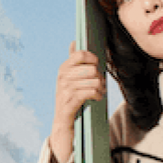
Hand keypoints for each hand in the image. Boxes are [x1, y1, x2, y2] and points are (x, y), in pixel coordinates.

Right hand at [49, 45, 107, 162]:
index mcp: (63, 68)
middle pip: (91, 69)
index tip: (96, 66)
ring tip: (99, 92)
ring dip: (100, 88)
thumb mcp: (69, 77)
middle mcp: (62, 77)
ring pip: (94, 80)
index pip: (81, 54)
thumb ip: (73, 60)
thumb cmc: (70, 97)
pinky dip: (98, 95)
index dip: (93, 59)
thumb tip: (74, 41)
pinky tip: (97, 98)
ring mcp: (65, 89)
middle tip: (100, 84)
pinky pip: (91, 92)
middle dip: (100, 77)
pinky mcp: (70, 101)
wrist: (62, 121)